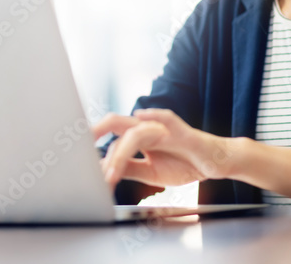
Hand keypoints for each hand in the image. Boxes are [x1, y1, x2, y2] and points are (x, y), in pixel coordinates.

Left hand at [91, 108, 235, 191]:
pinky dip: (154, 114)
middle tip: (77, 147)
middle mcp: (147, 129)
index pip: (112, 140)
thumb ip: (129, 168)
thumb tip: (103, 171)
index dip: (97, 153)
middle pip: (116, 122)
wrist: (214, 164)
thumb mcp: (150, 173)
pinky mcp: (182, 131)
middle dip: (95, 131)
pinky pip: (167, 118)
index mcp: (139, 138)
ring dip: (120, 153)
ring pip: (135, 132)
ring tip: (111, 175)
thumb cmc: (183, 164)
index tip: (75, 161)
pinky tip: (141, 116)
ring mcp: (163, 128)